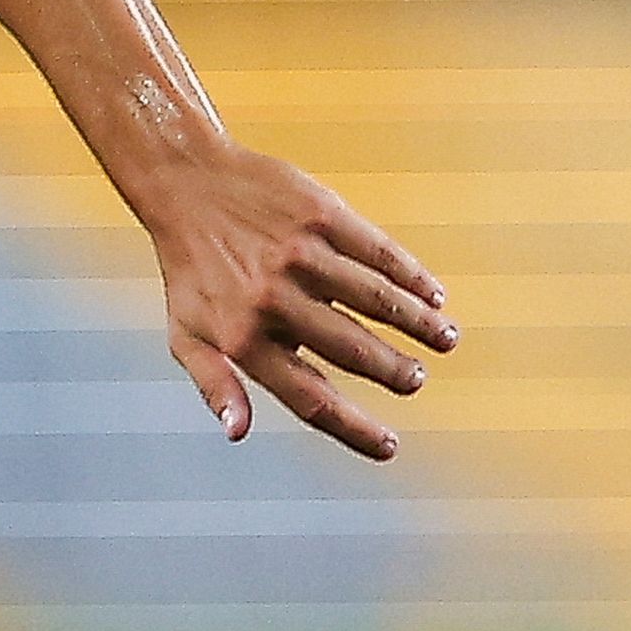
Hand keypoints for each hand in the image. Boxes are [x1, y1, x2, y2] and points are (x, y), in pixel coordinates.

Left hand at [142, 142, 454, 461]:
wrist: (185, 183)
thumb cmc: (189, 271)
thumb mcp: (186, 334)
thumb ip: (215, 384)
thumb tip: (237, 433)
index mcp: (242, 339)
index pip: (310, 398)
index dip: (354, 428)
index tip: (389, 447)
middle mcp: (273, 300)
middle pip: (354, 350)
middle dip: (396, 372)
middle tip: (416, 380)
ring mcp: (300, 255)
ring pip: (378, 299)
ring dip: (420, 324)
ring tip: (445, 340)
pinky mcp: (321, 215)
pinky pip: (380, 252)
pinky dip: (414, 277)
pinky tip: (434, 295)